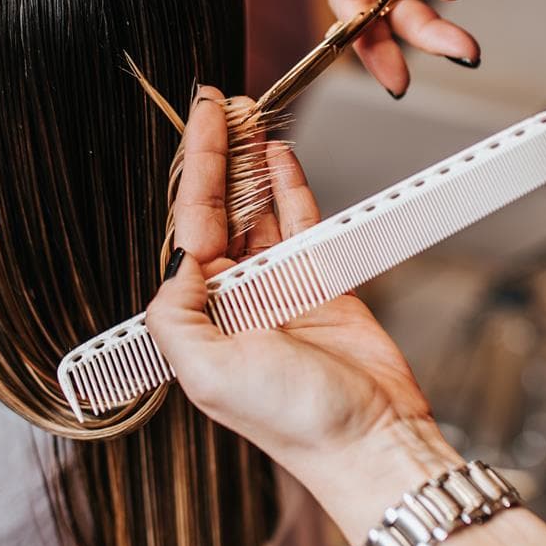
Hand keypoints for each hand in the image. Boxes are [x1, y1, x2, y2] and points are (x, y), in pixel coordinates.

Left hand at [148, 90, 545, 545]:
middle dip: (220, 156)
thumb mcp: (207, 373)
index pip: (189, 227)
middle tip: (222, 103)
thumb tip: (178, 260)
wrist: (371, 441)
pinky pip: (301, 222)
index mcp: (198, 317)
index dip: (195, 171)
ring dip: (253, 163)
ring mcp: (278, 288)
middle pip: (220, 210)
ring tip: (250, 115)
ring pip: (259, 209)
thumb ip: (175, 314)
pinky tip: (280, 155)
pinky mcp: (323, 284)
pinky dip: (291, 186)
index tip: (200, 122)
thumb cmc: (293, 421)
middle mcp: (233, 299)